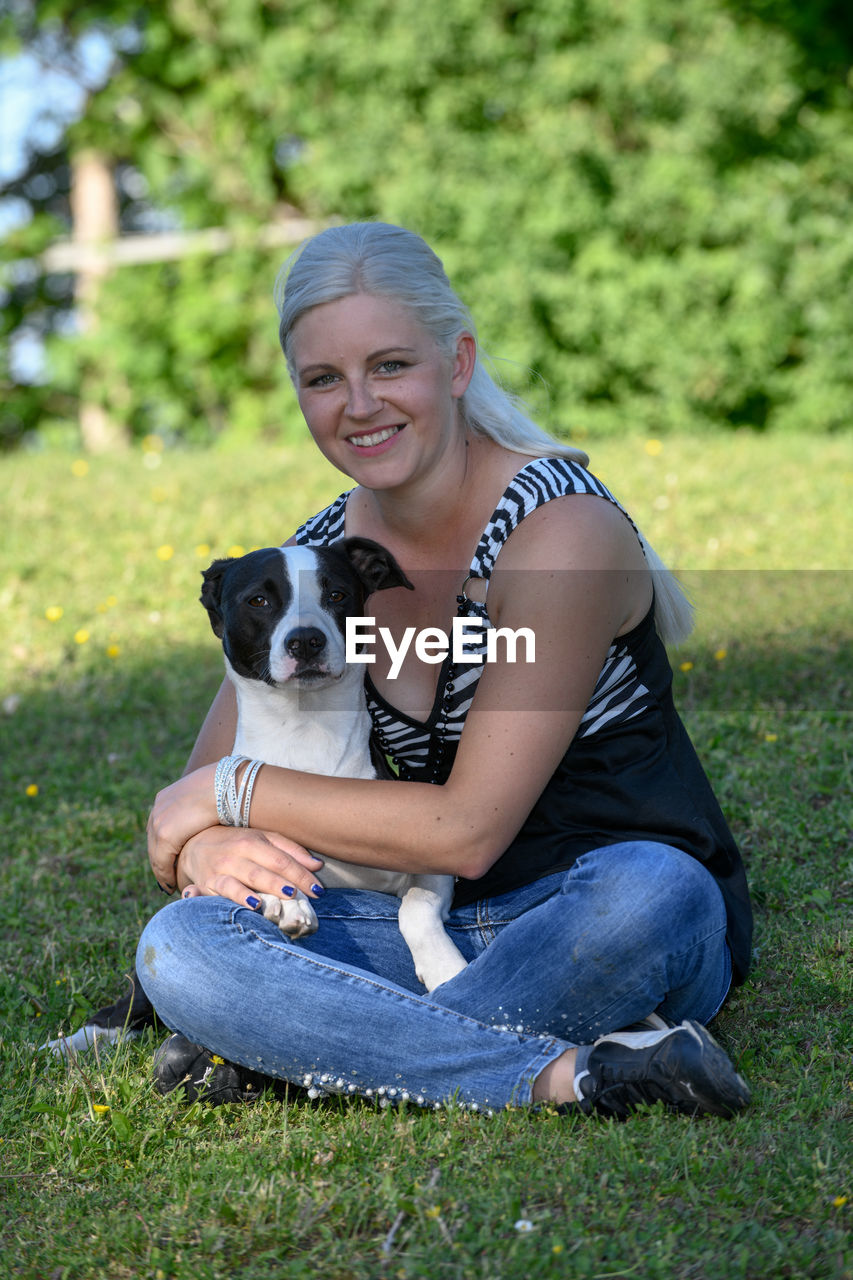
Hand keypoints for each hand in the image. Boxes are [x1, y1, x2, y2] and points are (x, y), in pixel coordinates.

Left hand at [147, 764, 218, 889]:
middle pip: (153, 841)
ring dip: (162, 871)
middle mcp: (157, 809)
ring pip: (155, 854)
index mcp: (164, 797)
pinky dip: (165, 875)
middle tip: (166, 877)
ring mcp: (158, 821)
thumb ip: (197, 807)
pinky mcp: (166, 835)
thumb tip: (204, 816)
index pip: (159, 827)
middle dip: (159, 860)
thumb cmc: (225, 789)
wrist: (225, 784)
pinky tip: (171, 885)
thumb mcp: (204, 797)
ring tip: (169, 885)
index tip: (168, 859)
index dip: (163, 845)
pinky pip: (161, 862)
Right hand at [174, 824, 325, 908]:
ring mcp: (221, 869)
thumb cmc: (236, 843)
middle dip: (283, 883)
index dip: (300, 874)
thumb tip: (317, 866)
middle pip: (264, 870)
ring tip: (279, 898)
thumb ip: (290, 850)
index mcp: (254, 841)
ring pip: (244, 880)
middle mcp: (237, 854)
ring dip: (261, 888)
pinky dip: (235, 897)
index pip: (281, 859)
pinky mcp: (207, 884)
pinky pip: (221, 891)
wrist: (193, 844)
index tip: (318, 890)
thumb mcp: (262, 839)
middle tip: (302, 896)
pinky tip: (250, 905)